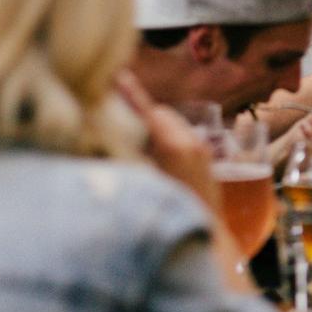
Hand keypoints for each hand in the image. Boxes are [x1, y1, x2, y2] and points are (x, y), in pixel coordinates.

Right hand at [114, 70, 215, 206]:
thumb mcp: (141, 184)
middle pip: (162, 113)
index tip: (117, 76)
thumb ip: (123, 158)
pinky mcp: (207, 158)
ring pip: (174, 124)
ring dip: (158, 126)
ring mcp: (202, 149)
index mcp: (172, 146)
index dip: (130, 93)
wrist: (204, 235)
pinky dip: (170, 137)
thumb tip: (103, 140)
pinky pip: (185, 137)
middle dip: (143, 114)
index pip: (147, 111)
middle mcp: (191, 142)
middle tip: (123, 121)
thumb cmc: (167, 213)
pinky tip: (160, 157)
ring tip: (142, 144)